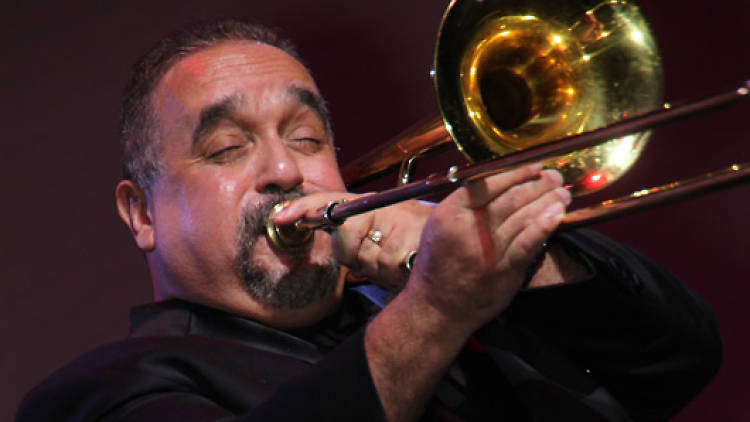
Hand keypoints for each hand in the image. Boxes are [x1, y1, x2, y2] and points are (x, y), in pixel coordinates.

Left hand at [273, 193, 432, 290]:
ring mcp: (395, 227)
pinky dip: (395, 272)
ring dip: (379, 267)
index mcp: (375, 202)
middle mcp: (382, 210)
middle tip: (386, 249)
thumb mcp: (390, 224)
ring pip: (364, 260)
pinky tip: (410, 263)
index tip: (281, 217)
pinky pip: (384, 268)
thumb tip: (331, 230)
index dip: (304, 208)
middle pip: (345, 243)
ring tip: (403, 256)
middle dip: (358, 255)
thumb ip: (359, 228)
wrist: (466, 240)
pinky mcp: (404, 247)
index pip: (332, 202)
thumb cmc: (422, 237)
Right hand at [406, 162, 570, 329]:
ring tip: (561, 193)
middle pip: (510, 198)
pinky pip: (528, 243)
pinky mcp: (504, 271)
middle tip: (553, 177)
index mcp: (450, 213)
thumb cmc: (438, 266)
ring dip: (546, 201)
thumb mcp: (438, 226)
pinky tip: (557, 214)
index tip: (533, 166)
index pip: (487, 183)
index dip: (515, 172)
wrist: (436, 308)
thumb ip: (464, 205)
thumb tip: (499, 183)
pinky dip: (544, 226)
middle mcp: (469, 229)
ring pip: (523, 217)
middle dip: (537, 184)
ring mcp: (488, 251)